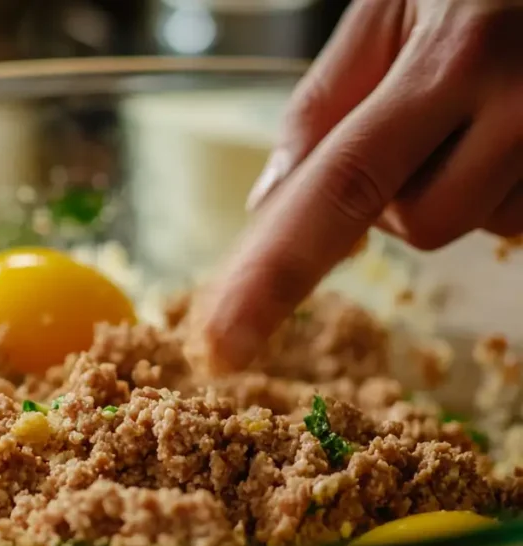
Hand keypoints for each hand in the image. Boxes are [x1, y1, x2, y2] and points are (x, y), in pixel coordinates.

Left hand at [197, 0, 522, 372]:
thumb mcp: (392, 7)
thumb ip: (325, 104)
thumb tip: (268, 203)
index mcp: (452, 57)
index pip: (339, 188)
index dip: (274, 274)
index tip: (220, 343)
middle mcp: (519, 106)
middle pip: (414, 224)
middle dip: (394, 188)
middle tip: (420, 112)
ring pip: (468, 224)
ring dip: (453, 182)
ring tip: (482, 103)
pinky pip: (515, 216)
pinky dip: (497, 184)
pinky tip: (512, 124)